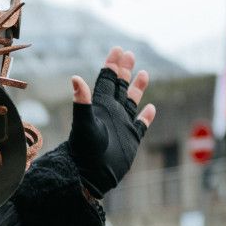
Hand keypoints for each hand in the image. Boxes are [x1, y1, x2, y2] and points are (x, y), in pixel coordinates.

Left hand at [68, 47, 155, 197]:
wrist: (90, 176)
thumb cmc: (85, 151)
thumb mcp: (84, 123)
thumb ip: (81, 101)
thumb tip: (75, 78)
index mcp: (101, 107)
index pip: (107, 80)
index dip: (112, 65)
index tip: (117, 49)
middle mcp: (112, 113)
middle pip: (119, 86)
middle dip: (123, 70)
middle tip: (129, 53)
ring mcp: (122, 126)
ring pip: (131, 102)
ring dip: (136, 88)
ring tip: (143, 73)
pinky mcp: (131, 140)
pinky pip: (140, 125)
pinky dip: (146, 116)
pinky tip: (151, 108)